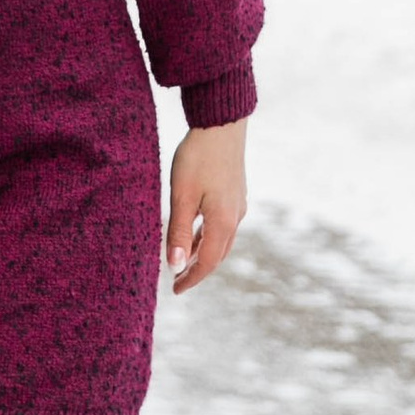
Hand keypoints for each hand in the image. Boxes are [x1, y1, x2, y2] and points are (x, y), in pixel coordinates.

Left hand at [166, 121, 246, 294]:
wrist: (221, 125)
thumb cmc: (197, 158)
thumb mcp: (182, 196)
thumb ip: (179, 232)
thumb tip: (176, 266)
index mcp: (223, 221)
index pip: (208, 262)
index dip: (192, 278)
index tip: (175, 290)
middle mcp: (236, 216)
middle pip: (218, 255)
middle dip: (198, 270)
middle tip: (178, 281)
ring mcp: (238, 205)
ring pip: (222, 240)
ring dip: (204, 254)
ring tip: (184, 261)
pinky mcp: (236, 193)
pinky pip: (223, 225)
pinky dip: (209, 237)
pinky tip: (197, 234)